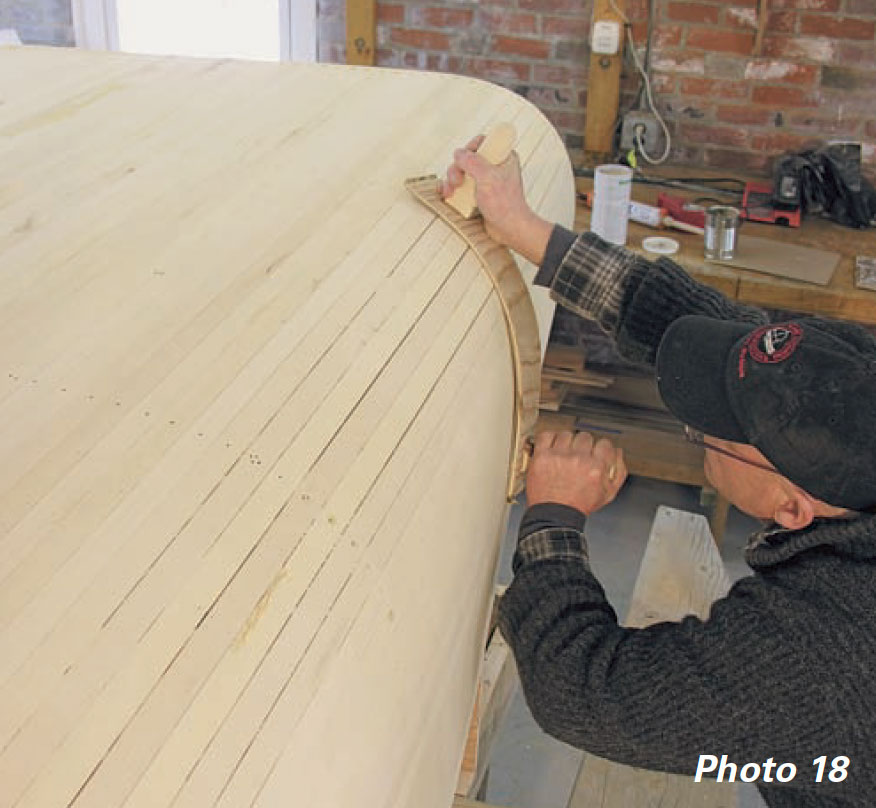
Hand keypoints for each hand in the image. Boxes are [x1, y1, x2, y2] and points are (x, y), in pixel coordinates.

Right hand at [441, 136, 552, 264]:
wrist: (509, 229)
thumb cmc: (505, 205)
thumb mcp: (488, 178)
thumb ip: (472, 162)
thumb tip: (459, 153)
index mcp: (503, 157)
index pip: (483, 142)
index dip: (470, 148)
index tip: (464, 160)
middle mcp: (495, 167)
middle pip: (468, 158)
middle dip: (457, 168)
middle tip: (457, 181)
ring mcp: (486, 181)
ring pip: (462, 173)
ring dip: (452, 180)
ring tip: (451, 192)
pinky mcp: (479, 194)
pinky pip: (462, 186)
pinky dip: (453, 189)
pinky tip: (447, 194)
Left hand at [526, 431, 626, 514]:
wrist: (555, 515)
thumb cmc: (579, 506)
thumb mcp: (608, 493)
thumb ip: (618, 471)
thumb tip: (618, 453)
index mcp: (596, 467)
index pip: (604, 443)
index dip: (600, 448)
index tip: (595, 451)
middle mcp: (578, 459)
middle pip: (585, 436)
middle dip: (583, 445)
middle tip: (579, 454)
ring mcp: (559, 456)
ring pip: (566, 434)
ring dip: (566, 442)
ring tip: (564, 453)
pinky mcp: (542, 456)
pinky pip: (546, 435)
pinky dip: (549, 438)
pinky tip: (552, 446)